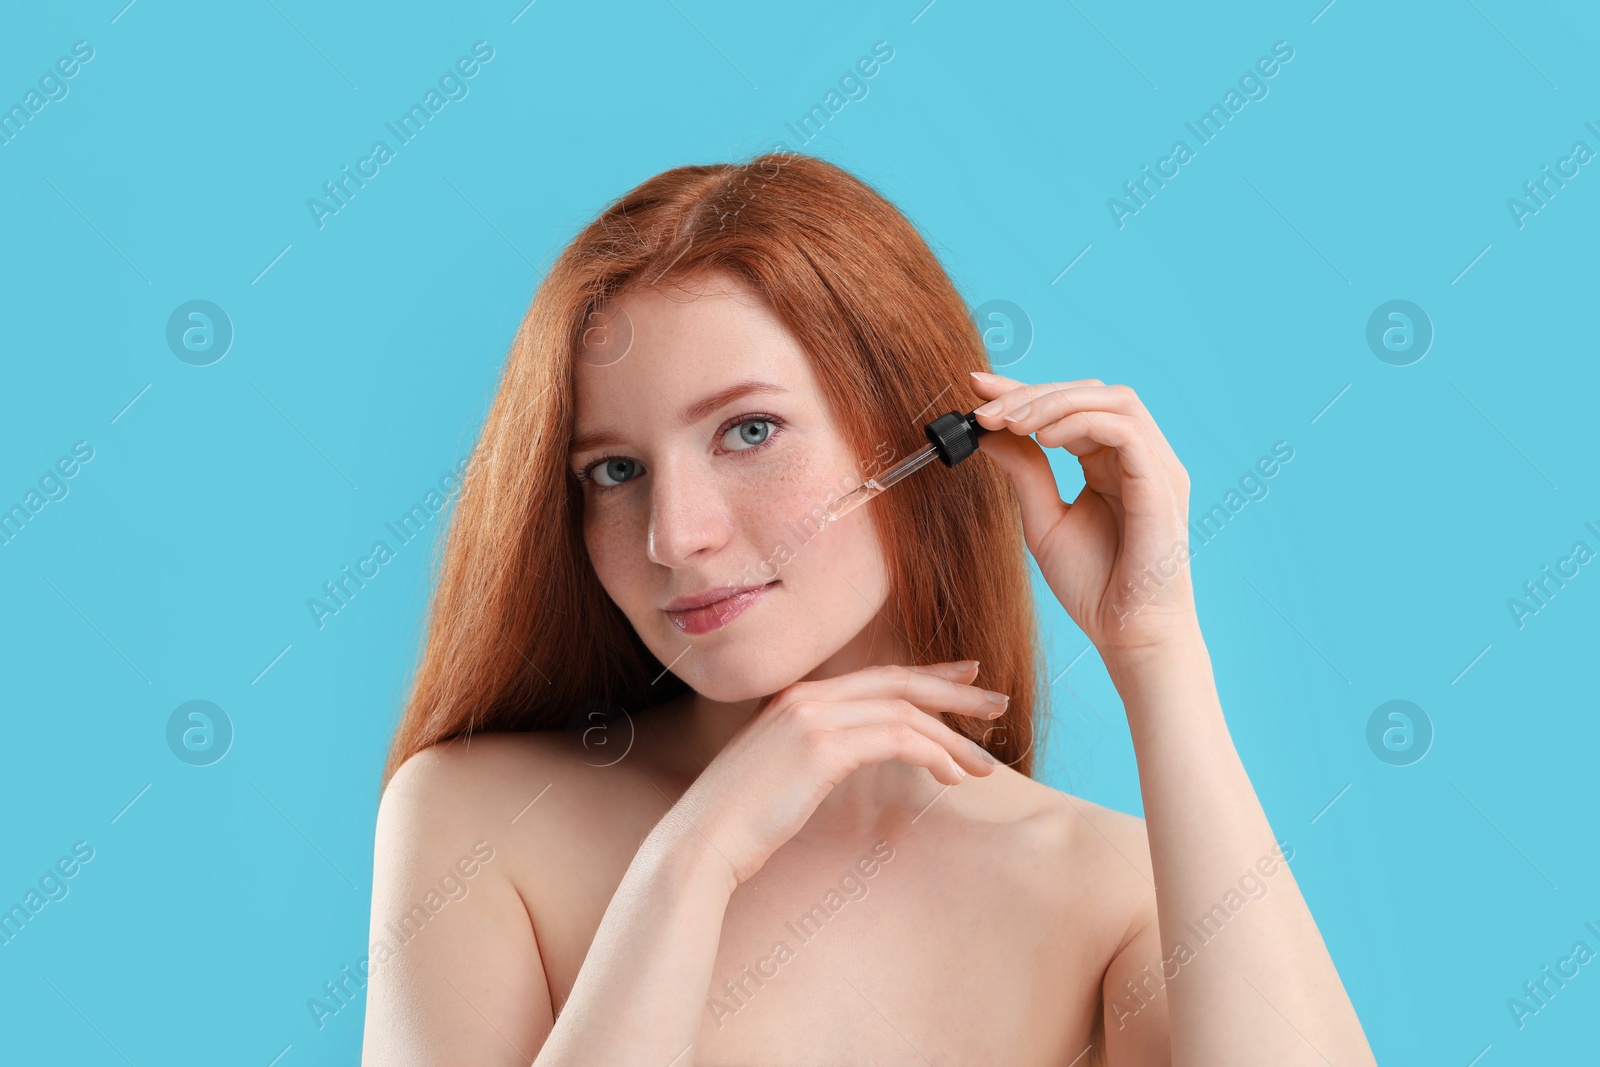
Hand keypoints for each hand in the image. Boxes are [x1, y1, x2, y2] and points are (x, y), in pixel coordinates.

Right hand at [669, 662, 1005, 885]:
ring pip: (904, 711)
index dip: (927, 673)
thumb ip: (816, 752)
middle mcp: (805, 696)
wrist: (702, 842)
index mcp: (796, 697)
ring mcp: (812, 716)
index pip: (877, 675)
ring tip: (983, 763)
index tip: (966, 674)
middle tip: (996, 702)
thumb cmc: (741, 822)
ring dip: (951, 737)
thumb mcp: (782, 773)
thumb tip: (858, 755)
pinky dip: (932, 753)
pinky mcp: (821, 746)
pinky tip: (950, 776)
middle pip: (899, 682)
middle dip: (954, 691)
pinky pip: (896, 738)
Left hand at [966, 371, 1199, 661]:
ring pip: (1111, 399)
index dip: (1024, 391)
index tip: (976, 387)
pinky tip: (1045, 438)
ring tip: (1010, 421)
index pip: (1069, 408)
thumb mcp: (1043, 521)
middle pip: (1090, 393)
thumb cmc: (1094, 586)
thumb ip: (1024, 472)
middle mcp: (1138, 456)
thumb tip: (989, 431)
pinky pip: (1125, 430)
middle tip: (984, 407)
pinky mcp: (1162, 482)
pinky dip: (1081, 423)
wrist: (1127, 634)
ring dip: (1054, 401)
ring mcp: (1155, 466)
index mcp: (1110, 464)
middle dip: (1033, 392)